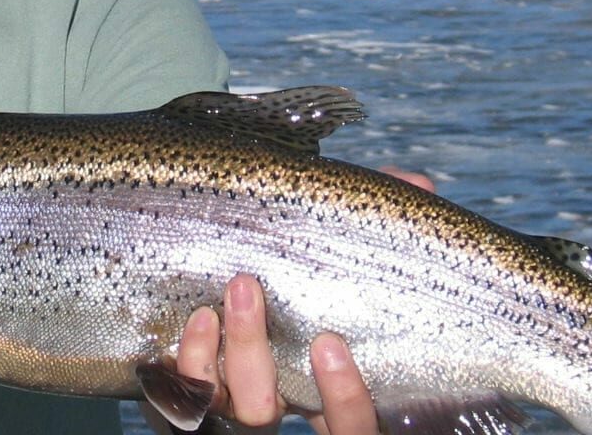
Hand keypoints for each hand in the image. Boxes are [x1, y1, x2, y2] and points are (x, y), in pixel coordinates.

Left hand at [162, 167, 433, 434]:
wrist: (249, 322)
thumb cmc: (318, 294)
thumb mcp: (349, 268)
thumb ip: (381, 231)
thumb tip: (416, 182)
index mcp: (330, 399)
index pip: (352, 428)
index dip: (345, 399)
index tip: (329, 344)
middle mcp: (281, 410)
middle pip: (263, 412)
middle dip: (249, 352)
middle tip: (244, 285)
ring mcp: (233, 412)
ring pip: (211, 412)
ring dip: (204, 361)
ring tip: (204, 308)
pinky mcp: (192, 406)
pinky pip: (177, 406)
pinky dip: (176, 374)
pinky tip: (184, 330)